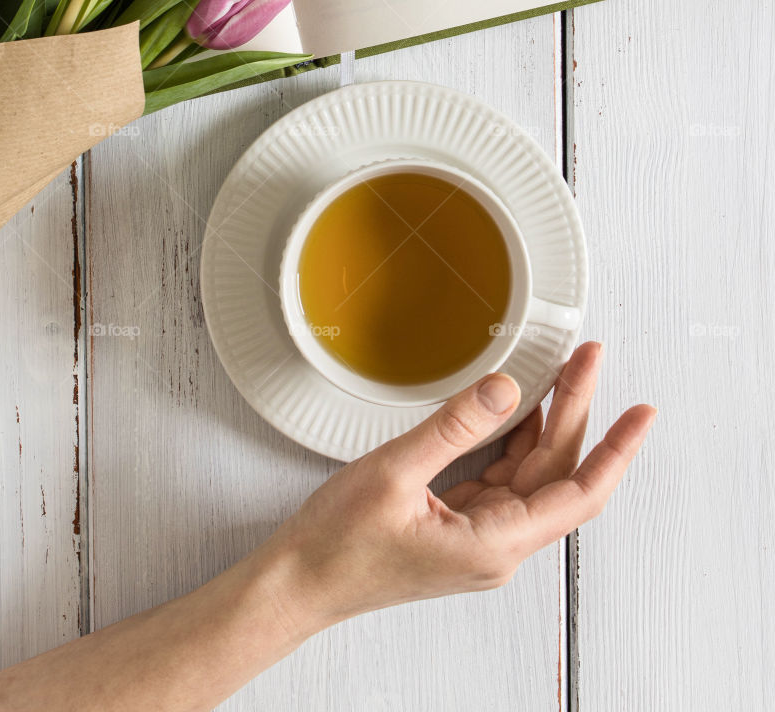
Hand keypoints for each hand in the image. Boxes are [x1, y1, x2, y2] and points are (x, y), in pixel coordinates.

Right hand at [268, 342, 654, 627]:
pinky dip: (514, 438)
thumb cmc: (338, 544)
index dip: (616, 450)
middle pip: (556, 473)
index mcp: (493, 545)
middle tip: (587, 357)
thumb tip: (506, 388)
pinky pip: (502, 477)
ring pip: (531, 473)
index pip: (578, 493)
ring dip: (547, 423)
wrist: (299, 582)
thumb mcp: (395, 472)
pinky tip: (517, 406)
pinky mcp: (458, 526)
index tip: (640, 413)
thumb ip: (455, 426)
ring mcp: (478, 537)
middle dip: (575, 412)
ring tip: (561, 371)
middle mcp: (496, 546)